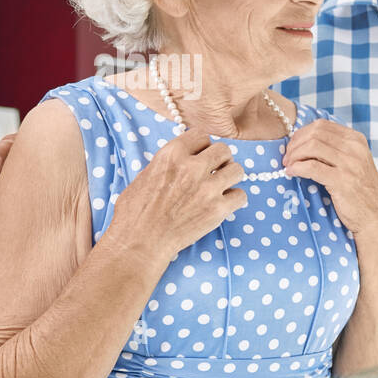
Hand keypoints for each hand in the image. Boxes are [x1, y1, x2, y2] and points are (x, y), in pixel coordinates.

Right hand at [108, 132, 247, 262]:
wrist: (140, 242)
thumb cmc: (135, 212)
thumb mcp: (144, 176)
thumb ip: (168, 164)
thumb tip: (183, 159)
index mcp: (171, 155)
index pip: (201, 135)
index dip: (202, 146)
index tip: (200, 156)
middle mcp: (191, 168)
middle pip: (224, 150)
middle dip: (220, 160)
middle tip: (214, 171)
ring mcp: (207, 189)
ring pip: (237, 170)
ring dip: (231, 177)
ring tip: (221, 186)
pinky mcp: (218, 210)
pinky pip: (241, 195)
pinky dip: (234, 199)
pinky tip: (224, 204)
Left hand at [283, 120, 377, 240]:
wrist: (376, 217)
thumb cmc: (360, 191)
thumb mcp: (354, 163)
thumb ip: (336, 150)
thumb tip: (303, 141)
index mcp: (356, 140)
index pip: (321, 125)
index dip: (301, 133)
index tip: (293, 147)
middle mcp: (355, 148)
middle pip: (314, 134)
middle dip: (295, 144)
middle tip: (287, 158)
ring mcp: (350, 164)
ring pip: (312, 147)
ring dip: (294, 156)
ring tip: (289, 166)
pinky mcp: (343, 181)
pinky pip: (312, 167)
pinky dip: (297, 168)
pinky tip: (292, 173)